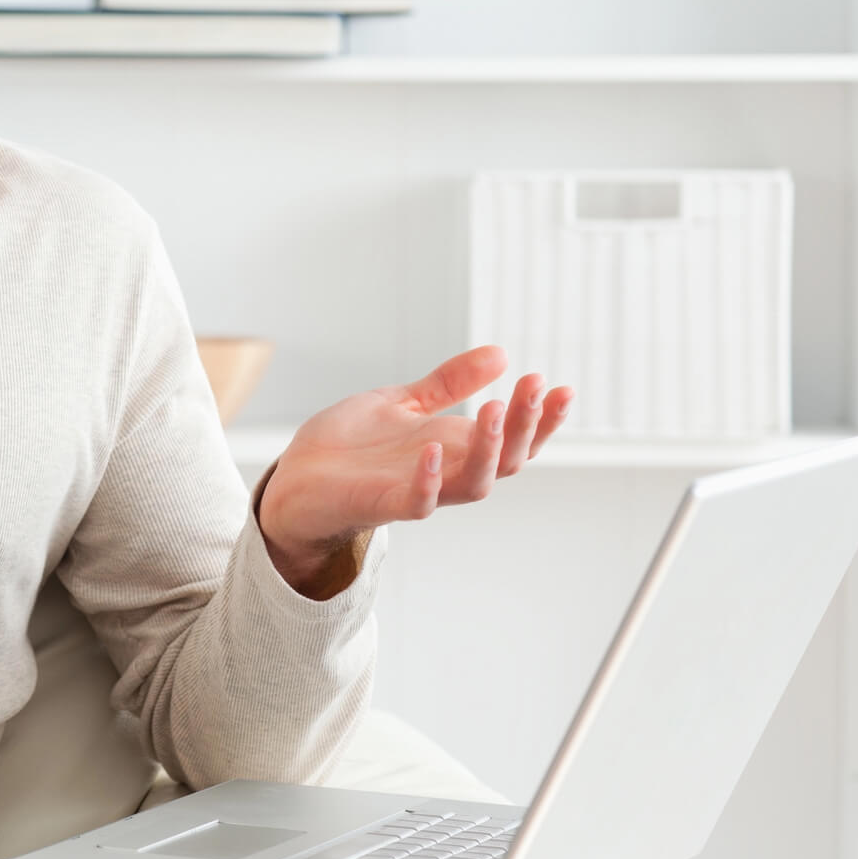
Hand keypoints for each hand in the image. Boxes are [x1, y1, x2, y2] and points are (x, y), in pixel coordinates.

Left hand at [258, 344, 574, 558]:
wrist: (297, 480)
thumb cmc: (351, 447)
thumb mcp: (404, 402)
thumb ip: (448, 384)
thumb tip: (501, 354)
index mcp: (455, 447)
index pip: (514, 439)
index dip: (541, 418)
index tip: (560, 386)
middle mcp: (445, 472)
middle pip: (508, 460)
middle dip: (527, 425)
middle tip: (537, 385)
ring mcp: (417, 490)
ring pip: (474, 484)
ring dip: (489, 449)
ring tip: (495, 408)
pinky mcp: (382, 504)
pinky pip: (416, 504)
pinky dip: (428, 481)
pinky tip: (432, 450)